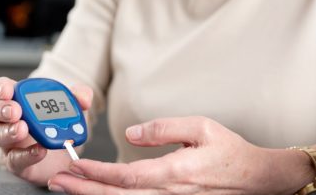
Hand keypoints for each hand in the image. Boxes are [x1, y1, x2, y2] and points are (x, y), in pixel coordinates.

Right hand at [0, 77, 92, 184]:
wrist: (62, 152)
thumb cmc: (58, 123)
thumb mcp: (71, 106)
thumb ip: (79, 97)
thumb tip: (83, 98)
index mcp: (16, 99)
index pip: (0, 89)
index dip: (1, 88)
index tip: (9, 90)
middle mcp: (6, 119)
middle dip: (1, 109)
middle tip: (15, 111)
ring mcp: (8, 141)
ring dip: (8, 131)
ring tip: (23, 129)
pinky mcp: (16, 162)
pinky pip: (14, 159)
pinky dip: (26, 154)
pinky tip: (39, 150)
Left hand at [48, 116, 313, 194]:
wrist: (258, 179)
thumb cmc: (230, 152)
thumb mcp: (201, 127)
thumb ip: (164, 128)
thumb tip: (131, 134)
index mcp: (175, 172)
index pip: (126, 176)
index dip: (96, 173)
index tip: (74, 166)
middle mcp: (170, 194)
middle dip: (84, 190)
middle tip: (57, 182)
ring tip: (69, 189)